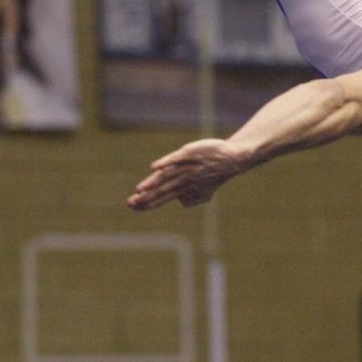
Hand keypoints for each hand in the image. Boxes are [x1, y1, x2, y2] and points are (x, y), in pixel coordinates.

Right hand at [127, 139, 243, 210]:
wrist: (231, 160)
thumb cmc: (215, 176)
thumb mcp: (205, 193)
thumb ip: (191, 199)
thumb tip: (180, 202)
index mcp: (184, 189)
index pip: (163, 197)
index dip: (149, 203)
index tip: (135, 208)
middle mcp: (183, 179)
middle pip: (161, 190)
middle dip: (145, 197)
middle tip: (130, 203)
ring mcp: (186, 167)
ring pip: (166, 177)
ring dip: (153, 183)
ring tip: (139, 190)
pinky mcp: (188, 153)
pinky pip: (176, 159)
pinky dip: (166, 162)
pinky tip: (155, 167)